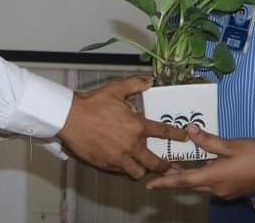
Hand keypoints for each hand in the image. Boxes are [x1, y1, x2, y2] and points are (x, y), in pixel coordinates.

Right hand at [56, 75, 186, 179]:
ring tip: (145, 167)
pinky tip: (125, 165)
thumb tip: (149, 81)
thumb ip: (134, 84)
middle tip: (169, 166)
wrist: (70, 119)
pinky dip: (126, 170)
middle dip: (165, 166)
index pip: (163, 133)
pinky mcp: (107, 165)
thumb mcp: (115, 89)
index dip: (176, 136)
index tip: (184, 138)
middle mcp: (131, 145)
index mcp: (136, 126)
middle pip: (155, 163)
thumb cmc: (92, 104)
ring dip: (143, 170)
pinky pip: (121, 172)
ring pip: (139, 172)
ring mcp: (119, 158)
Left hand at [146, 125, 254, 197]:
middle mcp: (217, 189)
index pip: (183, 181)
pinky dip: (201, 178)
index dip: (165, 182)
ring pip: (200, 186)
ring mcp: (225, 191)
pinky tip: (200, 166)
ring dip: (187, 177)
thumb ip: (208, 140)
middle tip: (159, 168)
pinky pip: (211, 186)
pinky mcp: (232, 190)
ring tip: (175, 165)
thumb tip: (189, 130)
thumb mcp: (230, 144)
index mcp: (214, 177)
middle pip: (189, 184)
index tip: (150, 184)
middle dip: (173, 178)